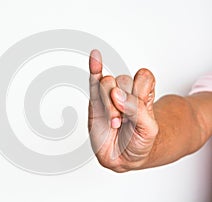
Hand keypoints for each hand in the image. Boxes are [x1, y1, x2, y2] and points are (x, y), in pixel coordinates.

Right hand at [88, 49, 158, 171]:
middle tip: (122, 121)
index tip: (137, 109)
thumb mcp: (148, 129)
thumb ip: (136, 109)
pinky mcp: (95, 102)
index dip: (140, 91)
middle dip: (122, 102)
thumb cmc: (139, 141)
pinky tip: (95, 56)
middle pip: (123, 80)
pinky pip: (93, 81)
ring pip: (107, 82)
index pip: (144, 77)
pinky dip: (93, 68)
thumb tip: (116, 93)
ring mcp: (109, 97)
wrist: (125, 157)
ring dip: (109, 103)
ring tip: (113, 122)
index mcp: (143, 95)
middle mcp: (126, 93)